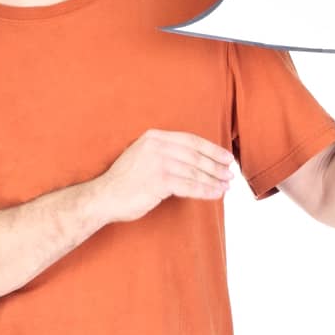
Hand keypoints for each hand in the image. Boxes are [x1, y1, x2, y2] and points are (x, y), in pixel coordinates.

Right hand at [97, 129, 236, 223]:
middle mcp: (157, 146)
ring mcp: (158, 162)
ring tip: (226, 186)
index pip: (191, 140)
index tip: (227, 157)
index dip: (212, 149)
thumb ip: (164, 154)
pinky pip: (190, 186)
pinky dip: (205, 190)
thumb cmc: (124, 182)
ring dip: (214, 180)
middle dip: (216, 166)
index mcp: (154, 137)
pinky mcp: (160, 180)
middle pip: (196, 155)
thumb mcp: (143, 157)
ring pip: (195, 171)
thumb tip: (194, 161)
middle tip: (230, 174)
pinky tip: (216, 194)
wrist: (104, 197)